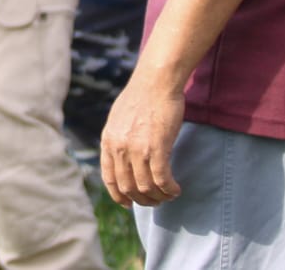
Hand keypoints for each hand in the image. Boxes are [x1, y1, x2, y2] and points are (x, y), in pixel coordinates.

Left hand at [100, 74, 184, 207]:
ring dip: (159, 197)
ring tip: (168, 195)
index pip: (109, 178)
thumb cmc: (141, 97)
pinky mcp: (157, 147)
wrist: (155, 81)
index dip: (119, 195)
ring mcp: (137, 148)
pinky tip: (176, 189)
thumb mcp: (118, 119)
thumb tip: (121, 157)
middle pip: (128, 187)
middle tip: (156, 200)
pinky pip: (162, 179)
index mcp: (108, 141)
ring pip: (146, 187)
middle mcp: (119, 147)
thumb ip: (118, 139)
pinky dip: (169, 189)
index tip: (129, 203)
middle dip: (143, 199)